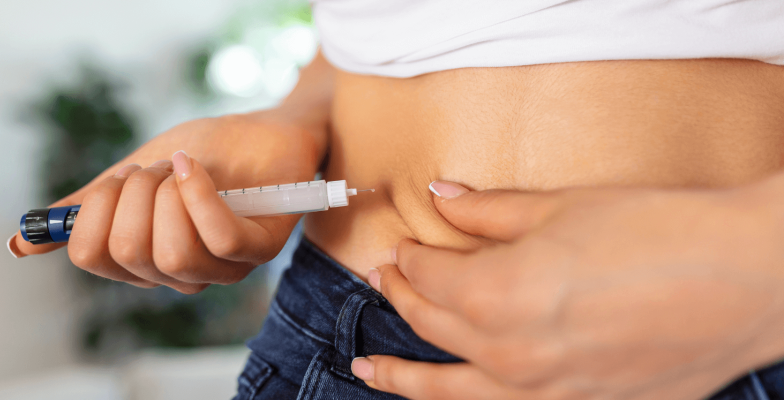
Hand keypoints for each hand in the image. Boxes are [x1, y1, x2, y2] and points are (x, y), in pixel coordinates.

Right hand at [8, 111, 322, 292]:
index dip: (94, 209)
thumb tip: (21, 243)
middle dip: (132, 193)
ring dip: (168, 193)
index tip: (117, 179)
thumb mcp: (134, 174)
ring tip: (184, 168)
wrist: (264, 128)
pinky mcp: (260, 249)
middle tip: (155, 170)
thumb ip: (87, 208)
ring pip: (171, 253)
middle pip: (127, 253)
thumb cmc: (205, 153)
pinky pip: (217, 239)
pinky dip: (198, 195)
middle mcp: (180, 274)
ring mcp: (222, 267)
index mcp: (143, 260)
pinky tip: (195, 167)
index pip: (91, 256)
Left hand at [352, 179, 783, 398]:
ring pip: (449, 389)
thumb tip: (443, 197)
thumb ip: (489, 211)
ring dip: (403, 378)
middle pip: (431, 325)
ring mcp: (543, 391)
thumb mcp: (562, 207)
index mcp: (498, 295)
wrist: (746, 279)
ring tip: (369, 371)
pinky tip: (451, 398)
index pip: (426, 277)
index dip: (408, 257)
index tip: (402, 244)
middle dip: (400, 297)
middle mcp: (510, 353)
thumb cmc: (661, 233)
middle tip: (384, 278)